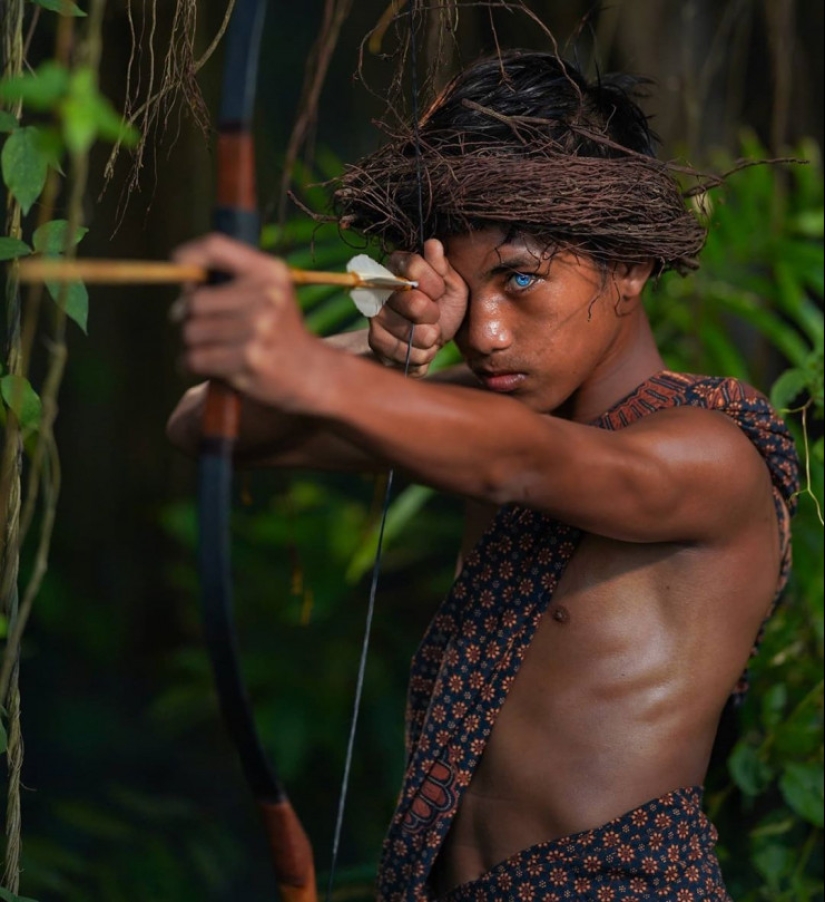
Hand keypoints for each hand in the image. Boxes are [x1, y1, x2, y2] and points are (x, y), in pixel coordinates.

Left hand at [172, 233, 324, 411]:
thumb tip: (181, 281)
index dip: (188, 256)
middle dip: (188, 316)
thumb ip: (230, 278)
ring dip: (193, 344)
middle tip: (205, 326)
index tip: (177, 265)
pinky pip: (195, 358)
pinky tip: (209, 366)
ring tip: (215, 348)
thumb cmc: (279, 330)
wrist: (312, 373)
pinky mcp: (248, 360)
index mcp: (270, 272)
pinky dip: (191, 365)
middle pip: (194, 300)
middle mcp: (266, 296)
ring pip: (191, 332)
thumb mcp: (269, 291)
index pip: (215, 247)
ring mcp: (258, 329)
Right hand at [369, 238, 467, 377]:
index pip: (413, 265)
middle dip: (433, 316)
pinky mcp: (374, 340)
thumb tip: (433, 244)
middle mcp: (380, 287)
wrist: (436, 339)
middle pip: (413, 302)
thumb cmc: (445, 307)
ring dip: (429, 338)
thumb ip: (442, 267)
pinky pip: (400, 351)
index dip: (433, 283)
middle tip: (435, 317)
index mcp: (398, 266)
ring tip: (431, 335)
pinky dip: (419, 355)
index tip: (440, 292)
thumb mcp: (453, 285)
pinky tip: (422, 349)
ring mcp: (375, 314)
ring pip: (408, 331)